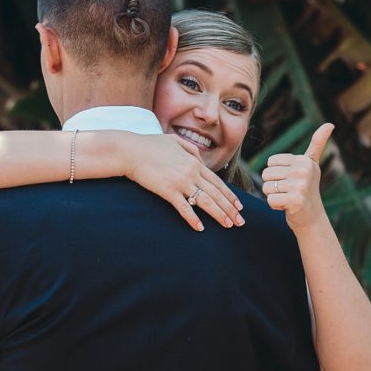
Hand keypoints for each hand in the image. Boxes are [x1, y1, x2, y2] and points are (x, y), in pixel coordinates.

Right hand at [123, 134, 244, 231]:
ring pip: (205, 201)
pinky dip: (193, 219)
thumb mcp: (174, 141)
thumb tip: (199, 160)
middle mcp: (191, 172)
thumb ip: (189, 150)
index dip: (230, 195)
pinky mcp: (168, 190)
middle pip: (216, 194)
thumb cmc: (149, 145)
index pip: (217, 182)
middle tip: (240, 222)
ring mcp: (180, 182)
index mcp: (194, 162)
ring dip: (219, 215)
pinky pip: (184, 208)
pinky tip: (200, 228)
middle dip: (230, 209)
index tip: (239, 206)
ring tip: (228, 226)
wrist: (130, 151)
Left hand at [261, 123, 333, 232]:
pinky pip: (270, 200)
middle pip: (266, 174)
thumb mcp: (311, 165)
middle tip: (289, 191)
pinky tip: (287, 206)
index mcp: (304, 160)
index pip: (270, 162)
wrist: (312, 217)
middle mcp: (304, 171)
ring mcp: (301, 186)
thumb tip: (330, 124)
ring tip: (288, 198)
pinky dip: (275, 206)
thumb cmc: (307, 189)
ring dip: (274, 196)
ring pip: (267, 187)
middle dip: (273, 185)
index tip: (291, 180)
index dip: (276, 173)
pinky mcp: (295, 200)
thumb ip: (317, 144)